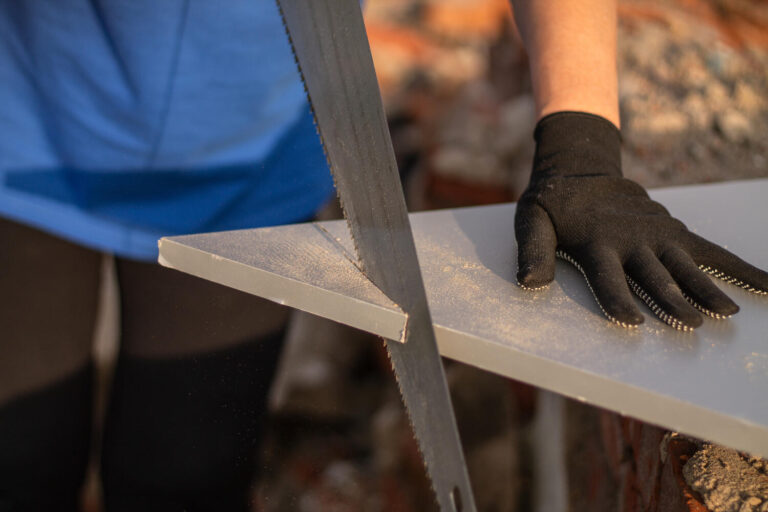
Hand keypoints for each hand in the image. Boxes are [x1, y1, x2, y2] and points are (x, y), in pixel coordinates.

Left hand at [515, 112, 767, 329]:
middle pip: (653, 276)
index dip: (617, 299)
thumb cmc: (554, 205)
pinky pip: (711, 251)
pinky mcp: (675, 231)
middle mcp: (631, 240)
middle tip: (692, 325)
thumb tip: (529, 282)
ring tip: (728, 314)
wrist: (581, 170)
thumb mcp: (532, 222)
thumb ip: (533, 252)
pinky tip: (766, 287)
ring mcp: (657, 234)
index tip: (631, 321)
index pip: (607, 278)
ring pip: (686, 266)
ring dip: (706, 289)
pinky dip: (740, 268)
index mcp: (596, 243)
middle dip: (672, 301)